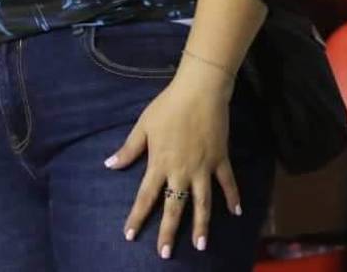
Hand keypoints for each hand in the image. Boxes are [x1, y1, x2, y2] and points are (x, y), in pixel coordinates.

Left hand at [106, 62, 240, 258]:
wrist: (199, 92)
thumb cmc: (167, 107)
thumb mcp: (143, 126)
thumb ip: (128, 149)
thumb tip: (109, 165)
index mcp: (159, 163)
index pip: (145, 196)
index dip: (137, 217)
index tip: (129, 235)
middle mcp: (181, 171)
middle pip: (174, 206)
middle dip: (168, 231)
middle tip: (164, 254)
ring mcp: (203, 168)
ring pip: (202, 203)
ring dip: (201, 225)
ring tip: (200, 245)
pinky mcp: (220, 160)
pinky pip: (227, 183)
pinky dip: (233, 197)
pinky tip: (236, 212)